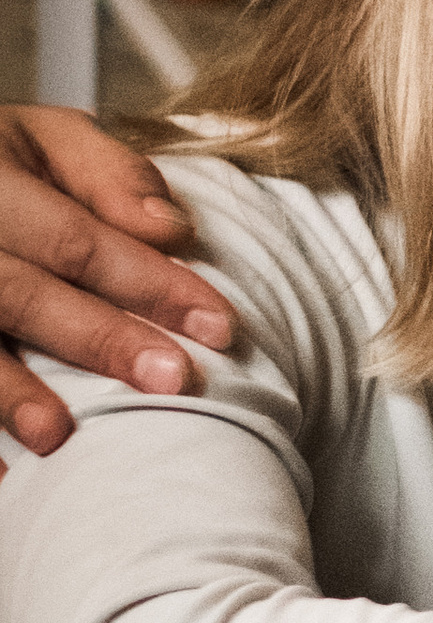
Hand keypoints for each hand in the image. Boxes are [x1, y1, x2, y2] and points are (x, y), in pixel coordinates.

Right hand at [0, 107, 234, 452]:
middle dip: (96, 339)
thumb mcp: (43, 139)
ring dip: (8, 392)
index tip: (220, 327)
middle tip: (171, 380)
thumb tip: (171, 229)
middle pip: (19, 293)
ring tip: (57, 437)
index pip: (75, 239)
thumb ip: (107, 173)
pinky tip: (4, 482)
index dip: (149, 282)